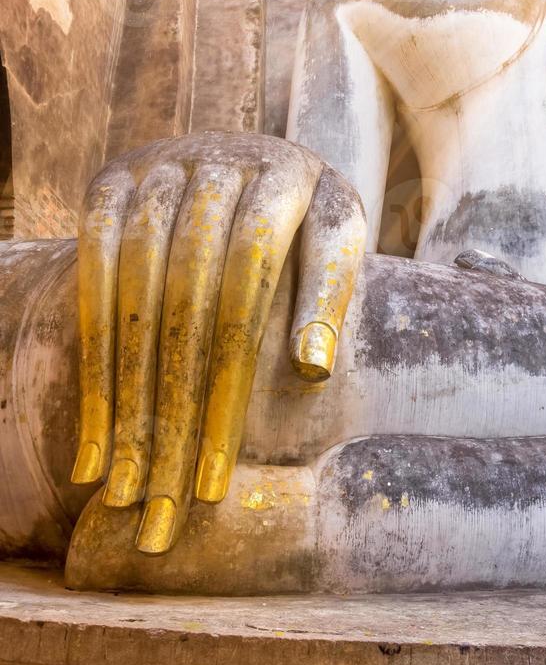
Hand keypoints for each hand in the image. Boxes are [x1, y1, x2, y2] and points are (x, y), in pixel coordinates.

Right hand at [70, 132, 365, 554]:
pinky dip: (92, 355)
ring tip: (123, 488)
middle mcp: (219, 162)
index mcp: (289, 175)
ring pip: (135, 293)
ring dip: (125, 394)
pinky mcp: (111, 180)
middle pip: (187, 300)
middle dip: (172, 409)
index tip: (217, 481)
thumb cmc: (307, 219)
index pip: (249, 287)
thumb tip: (312, 369)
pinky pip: (91, 271)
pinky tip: (92, 430)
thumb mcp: (337, 241)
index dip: (230, 383)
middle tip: (161, 506)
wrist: (249, 158)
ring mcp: (159, 167)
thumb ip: (330, 295)